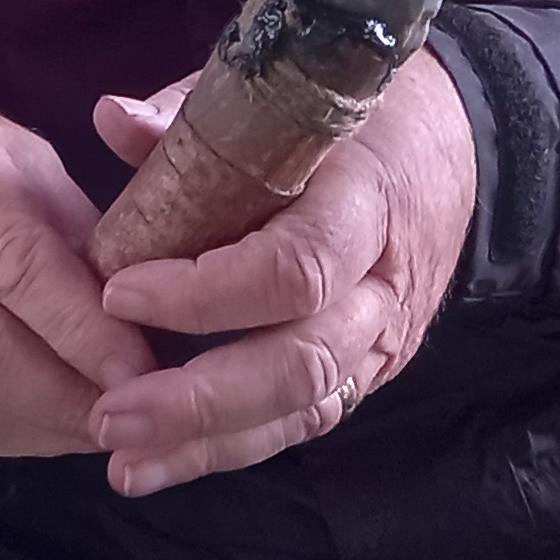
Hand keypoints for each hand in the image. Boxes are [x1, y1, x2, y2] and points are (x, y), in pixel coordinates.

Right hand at [0, 92, 156, 454]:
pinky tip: (56, 429)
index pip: (12, 263)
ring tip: (111, 426)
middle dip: (69, 390)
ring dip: (46, 422)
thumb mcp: (21, 162)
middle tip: (141, 412)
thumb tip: (141, 320)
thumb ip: (76, 234)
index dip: (80, 324)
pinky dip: (11, 432)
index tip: (143, 366)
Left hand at [82, 47, 476, 497]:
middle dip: (200, 398)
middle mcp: (381, 283)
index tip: (117, 290)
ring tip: (124, 462)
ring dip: (209, 443)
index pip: (295, 267)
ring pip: (304, 406)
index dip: (205, 291)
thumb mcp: (281, 96)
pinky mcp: (370, 370)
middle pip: (301, 361)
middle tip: (110, 412)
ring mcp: (383, 337)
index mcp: (362, 200)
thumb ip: (193, 117)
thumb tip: (110, 119)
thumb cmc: (348, 117)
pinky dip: (231, 448)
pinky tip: (160, 463)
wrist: (450, 143)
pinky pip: (305, 420)